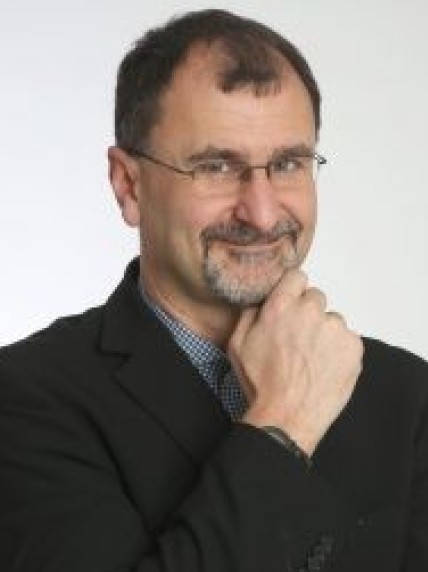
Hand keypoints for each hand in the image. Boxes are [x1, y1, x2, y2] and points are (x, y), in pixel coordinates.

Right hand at [227, 270, 362, 455]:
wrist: (286, 417)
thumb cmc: (261, 383)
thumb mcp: (237, 344)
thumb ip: (249, 313)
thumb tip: (261, 300)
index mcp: (281, 306)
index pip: (297, 276)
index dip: (293, 290)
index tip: (291, 304)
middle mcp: (310, 312)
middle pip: (316, 298)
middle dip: (307, 313)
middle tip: (298, 339)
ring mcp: (335, 329)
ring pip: (332, 320)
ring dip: (324, 333)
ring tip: (311, 359)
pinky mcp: (353, 348)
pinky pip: (347, 339)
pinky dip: (338, 350)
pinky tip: (323, 367)